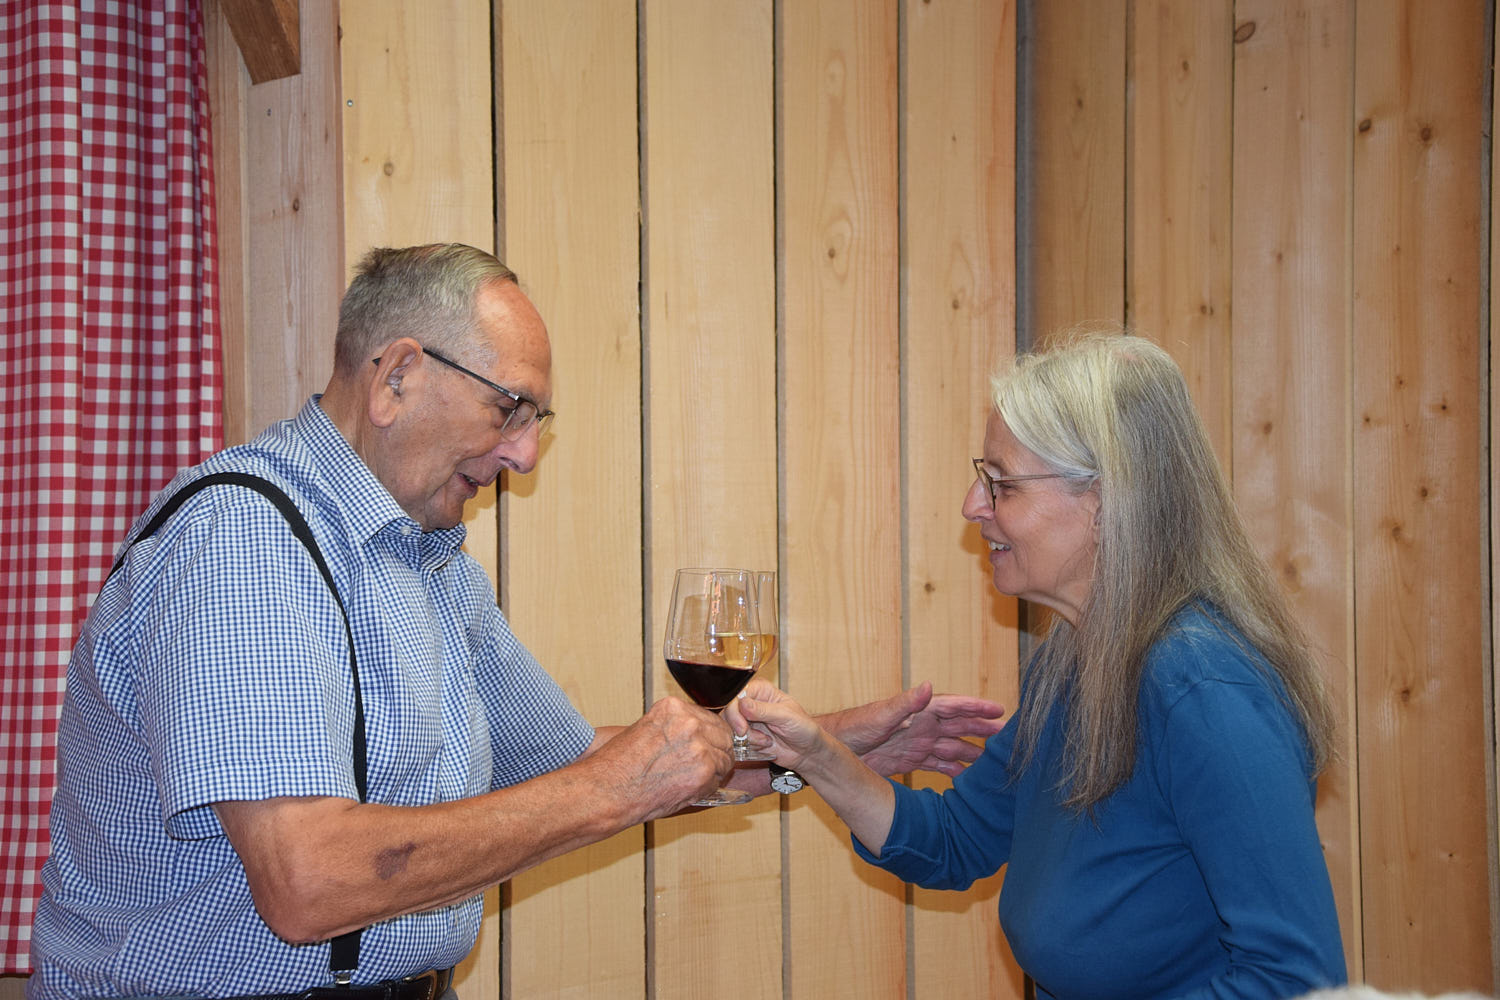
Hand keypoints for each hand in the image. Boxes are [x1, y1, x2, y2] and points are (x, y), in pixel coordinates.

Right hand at [593, 697, 734, 820]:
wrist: (607, 791)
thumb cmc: (618, 767)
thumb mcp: (646, 730)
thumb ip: (674, 728)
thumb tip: (699, 735)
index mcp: (673, 708)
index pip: (708, 717)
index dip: (708, 734)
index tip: (704, 745)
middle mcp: (688, 722)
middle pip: (723, 734)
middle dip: (716, 750)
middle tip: (703, 766)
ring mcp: (698, 746)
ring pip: (725, 758)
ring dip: (713, 770)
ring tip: (690, 780)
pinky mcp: (703, 771)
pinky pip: (718, 779)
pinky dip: (707, 787)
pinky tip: (687, 789)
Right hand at [724, 681, 825, 769]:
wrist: (808, 752)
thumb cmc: (804, 729)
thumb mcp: (786, 717)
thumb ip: (764, 710)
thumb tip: (743, 704)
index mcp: (762, 691)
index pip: (737, 694)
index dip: (735, 710)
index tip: (742, 727)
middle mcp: (753, 703)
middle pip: (730, 711)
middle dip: (739, 727)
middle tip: (747, 735)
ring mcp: (749, 720)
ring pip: (732, 728)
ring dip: (748, 738)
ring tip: (766, 740)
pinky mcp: (749, 736)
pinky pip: (738, 741)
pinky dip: (750, 746)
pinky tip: (766, 745)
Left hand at [819, 681, 1004, 777]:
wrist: (833, 749)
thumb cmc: (853, 727)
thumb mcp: (881, 715)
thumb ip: (906, 703)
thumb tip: (929, 686)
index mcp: (917, 711)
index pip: (953, 706)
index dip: (976, 707)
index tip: (999, 710)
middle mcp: (921, 726)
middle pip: (958, 726)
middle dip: (982, 729)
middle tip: (1008, 736)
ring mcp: (916, 743)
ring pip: (952, 746)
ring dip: (972, 751)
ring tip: (995, 760)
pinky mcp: (909, 760)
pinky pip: (937, 764)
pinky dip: (953, 770)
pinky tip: (968, 778)